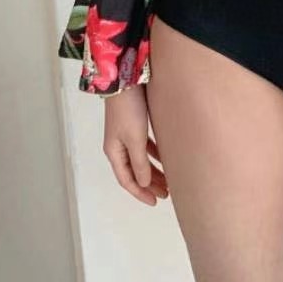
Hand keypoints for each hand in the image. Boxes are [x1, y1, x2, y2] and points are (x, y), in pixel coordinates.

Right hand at [103, 84, 169, 205]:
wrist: (126, 79)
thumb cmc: (128, 108)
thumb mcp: (135, 139)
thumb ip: (139, 162)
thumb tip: (143, 184)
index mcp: (113, 152)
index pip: (126, 180)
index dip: (140, 193)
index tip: (155, 202)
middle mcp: (118, 145)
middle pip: (134, 171)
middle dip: (149, 184)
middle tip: (166, 194)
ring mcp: (126, 134)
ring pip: (141, 159)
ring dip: (154, 170)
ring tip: (169, 180)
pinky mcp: (135, 123)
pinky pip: (145, 146)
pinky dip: (155, 155)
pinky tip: (166, 157)